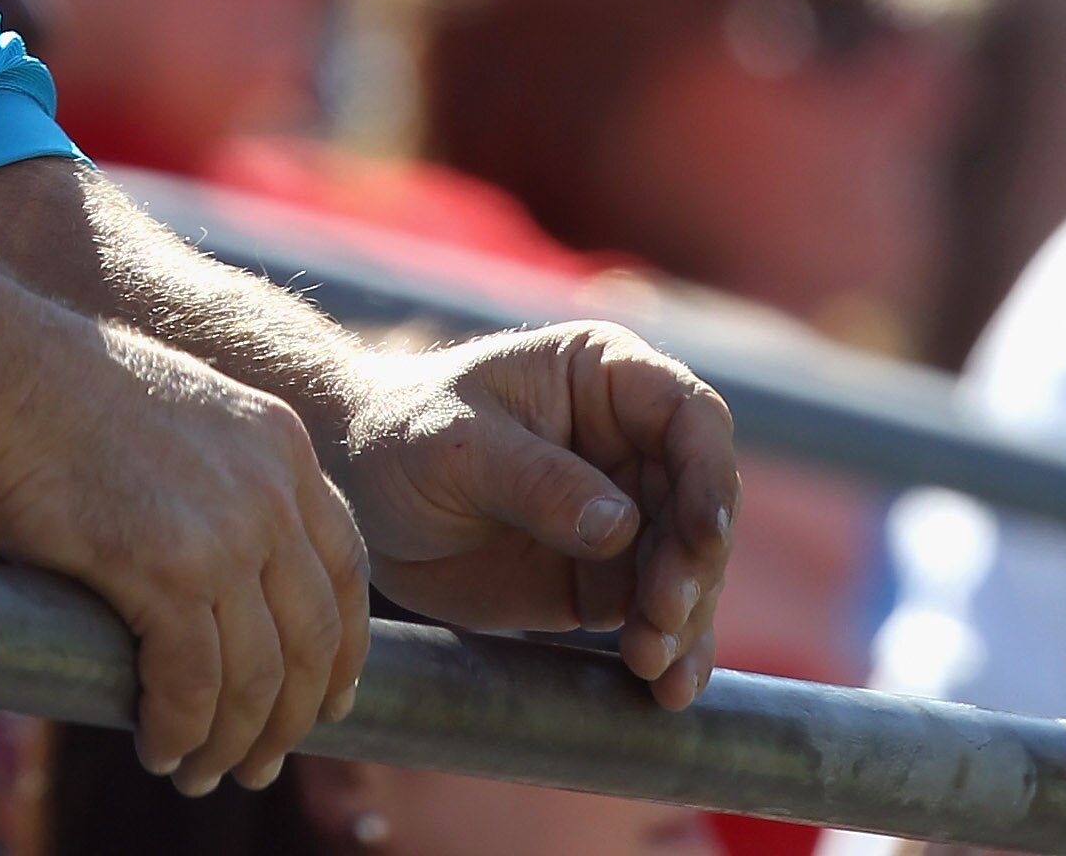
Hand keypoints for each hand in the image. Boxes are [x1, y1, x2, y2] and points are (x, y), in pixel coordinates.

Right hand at [0, 323, 372, 796]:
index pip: (346, 567)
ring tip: (200, 771)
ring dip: (232, 742)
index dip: (344, 649)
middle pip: (313, 636)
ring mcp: (224, 528)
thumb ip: (221, 486)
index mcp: (281, 445)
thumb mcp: (181, 419)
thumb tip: (224, 587)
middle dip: (291, 717)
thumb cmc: (60, 395)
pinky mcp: (165, 567)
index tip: (329, 700)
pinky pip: (191, 684)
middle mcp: (271, 486)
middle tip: (258, 761)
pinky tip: (159, 747)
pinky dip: (180, 731)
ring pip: (258, 676)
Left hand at [337, 323, 737, 708]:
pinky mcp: (602, 578)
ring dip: (686, 620)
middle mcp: (627, 441)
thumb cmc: (400, 433)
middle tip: (661, 616)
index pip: (688, 416)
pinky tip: (663, 690)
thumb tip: (620, 527)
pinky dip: (669, 651)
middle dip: (695, 565)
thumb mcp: (456, 446)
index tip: (702, 539)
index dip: (709, 475)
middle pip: (701, 502)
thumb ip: (536, 481)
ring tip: (651, 664)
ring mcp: (622, 513)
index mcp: (601, 375)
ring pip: (690, 568)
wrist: (355, 491)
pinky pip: (657, 615)